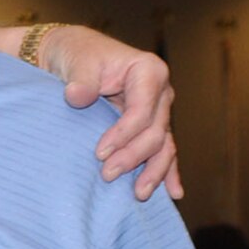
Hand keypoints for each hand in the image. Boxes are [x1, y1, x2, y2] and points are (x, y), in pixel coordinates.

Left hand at [42, 26, 181, 201]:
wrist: (75, 53)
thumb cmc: (77, 55)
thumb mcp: (78, 62)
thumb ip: (81, 80)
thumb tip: (77, 96)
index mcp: (149, 71)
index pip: (142, 112)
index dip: (123, 135)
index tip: (99, 153)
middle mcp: (161, 92)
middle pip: (155, 132)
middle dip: (133, 157)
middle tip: (107, 175)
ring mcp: (159, 109)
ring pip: (163, 145)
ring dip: (153, 171)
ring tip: (140, 194)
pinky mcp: (151, 123)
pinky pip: (163, 148)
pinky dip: (168, 170)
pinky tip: (173, 192)